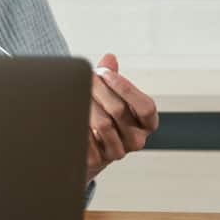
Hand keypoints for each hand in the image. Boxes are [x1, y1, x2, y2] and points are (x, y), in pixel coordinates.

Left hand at [85, 52, 159, 181]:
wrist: (88, 149)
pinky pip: (87, 138)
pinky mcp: (99, 160)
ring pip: (103, 124)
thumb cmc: (103, 116)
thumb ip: (111, 77)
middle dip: (98, 89)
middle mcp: (137, 139)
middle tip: (84, 78)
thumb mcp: (111, 96)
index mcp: (147, 123)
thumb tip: (109, 58)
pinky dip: (78, 123)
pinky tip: (72, 114)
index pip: (145, 106)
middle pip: (119, 110)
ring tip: (76, 94)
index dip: (124, 87)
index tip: (104, 72)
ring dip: (87, 105)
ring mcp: (119, 151)